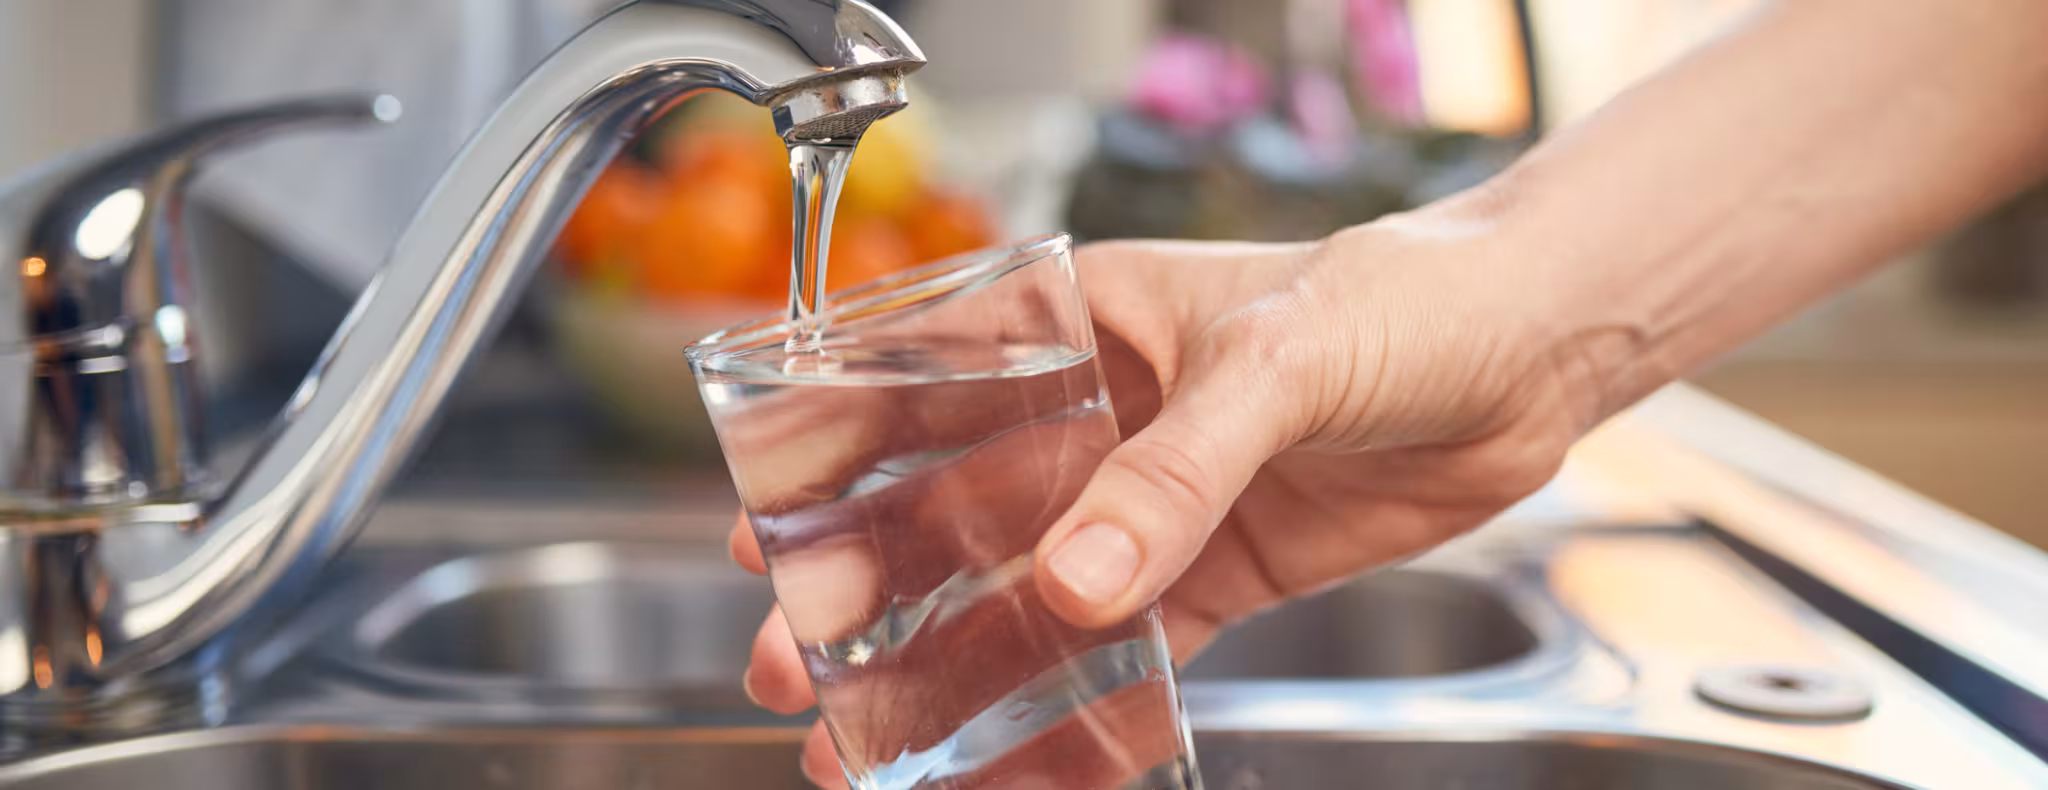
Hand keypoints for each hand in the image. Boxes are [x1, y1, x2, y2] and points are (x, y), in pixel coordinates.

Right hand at [732, 204, 1605, 785]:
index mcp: (1081, 322)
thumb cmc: (1400, 300)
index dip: (836, 457)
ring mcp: (1152, 497)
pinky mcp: (1215, 568)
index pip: (927, 385)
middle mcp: (1099, 413)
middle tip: (797, 663)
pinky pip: (1128, 642)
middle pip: (954, 505)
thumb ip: (1175, 470)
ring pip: (1027, 587)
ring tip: (879, 731)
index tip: (767, 528)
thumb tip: (1075, 579)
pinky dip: (1072, 693)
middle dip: (869, 586)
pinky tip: (1013, 742)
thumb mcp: (1276, 363)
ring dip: (953, 656)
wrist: (1531, 354)